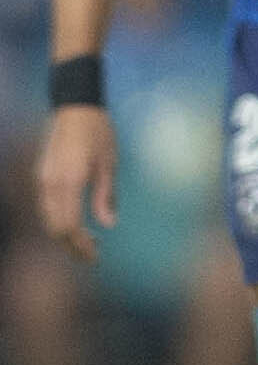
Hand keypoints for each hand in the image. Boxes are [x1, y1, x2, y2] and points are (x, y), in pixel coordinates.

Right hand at [35, 103, 114, 263]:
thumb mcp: (109, 164)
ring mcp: (42, 180)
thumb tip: (108, 225)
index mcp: (69, 182)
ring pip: (48, 219)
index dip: (80, 245)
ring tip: (88, 241)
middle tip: (92, 254)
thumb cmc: (98, 133)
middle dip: (72, 245)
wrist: (75, 108)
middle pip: (55, 227)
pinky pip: (46, 207)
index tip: (94, 256)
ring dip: (64, 234)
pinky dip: (58, 220)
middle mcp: (50, 184)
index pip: (69, 226)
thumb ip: (105, 196)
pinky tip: (76, 223)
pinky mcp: (41, 176)